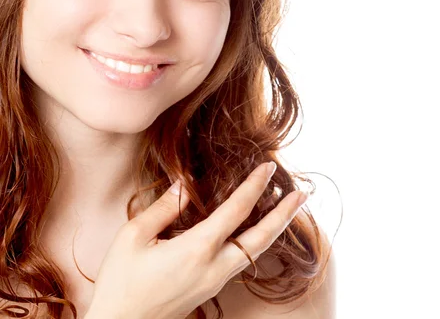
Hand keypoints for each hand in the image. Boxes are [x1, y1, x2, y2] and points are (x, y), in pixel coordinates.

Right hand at [85, 161, 307, 318]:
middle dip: (284, 214)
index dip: (255, 186)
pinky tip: (254, 232)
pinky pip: (241, 262)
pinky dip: (255, 242)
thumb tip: (183, 185)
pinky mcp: (210, 289)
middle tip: (302, 194)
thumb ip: (162, 208)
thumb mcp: (132, 237)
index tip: (268, 167)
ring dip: (274, 228)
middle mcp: (214, 267)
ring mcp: (215, 281)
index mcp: (196, 249)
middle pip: (261, 238)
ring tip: (286, 209)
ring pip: (255, 252)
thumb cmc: (120, 284)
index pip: (237, 210)